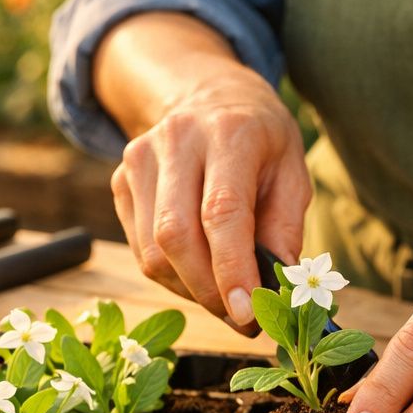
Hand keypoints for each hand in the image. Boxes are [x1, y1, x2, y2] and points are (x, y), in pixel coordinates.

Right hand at [110, 68, 311, 329]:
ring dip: (191, 290)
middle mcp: (177, 140)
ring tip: (224, 295)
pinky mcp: (120, 181)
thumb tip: (278, 289)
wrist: (208, 94)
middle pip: (176, 236)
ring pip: (153, 251)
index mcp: (229, 133)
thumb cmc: (260, 141)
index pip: (221, 212)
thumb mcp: (292, 172)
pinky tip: (199, 272)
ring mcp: (139, 159)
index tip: (247, 314)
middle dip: (209, 291)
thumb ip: (286, 229)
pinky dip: (172, 276)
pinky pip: (140, 249)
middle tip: (242, 318)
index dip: (232, 270)